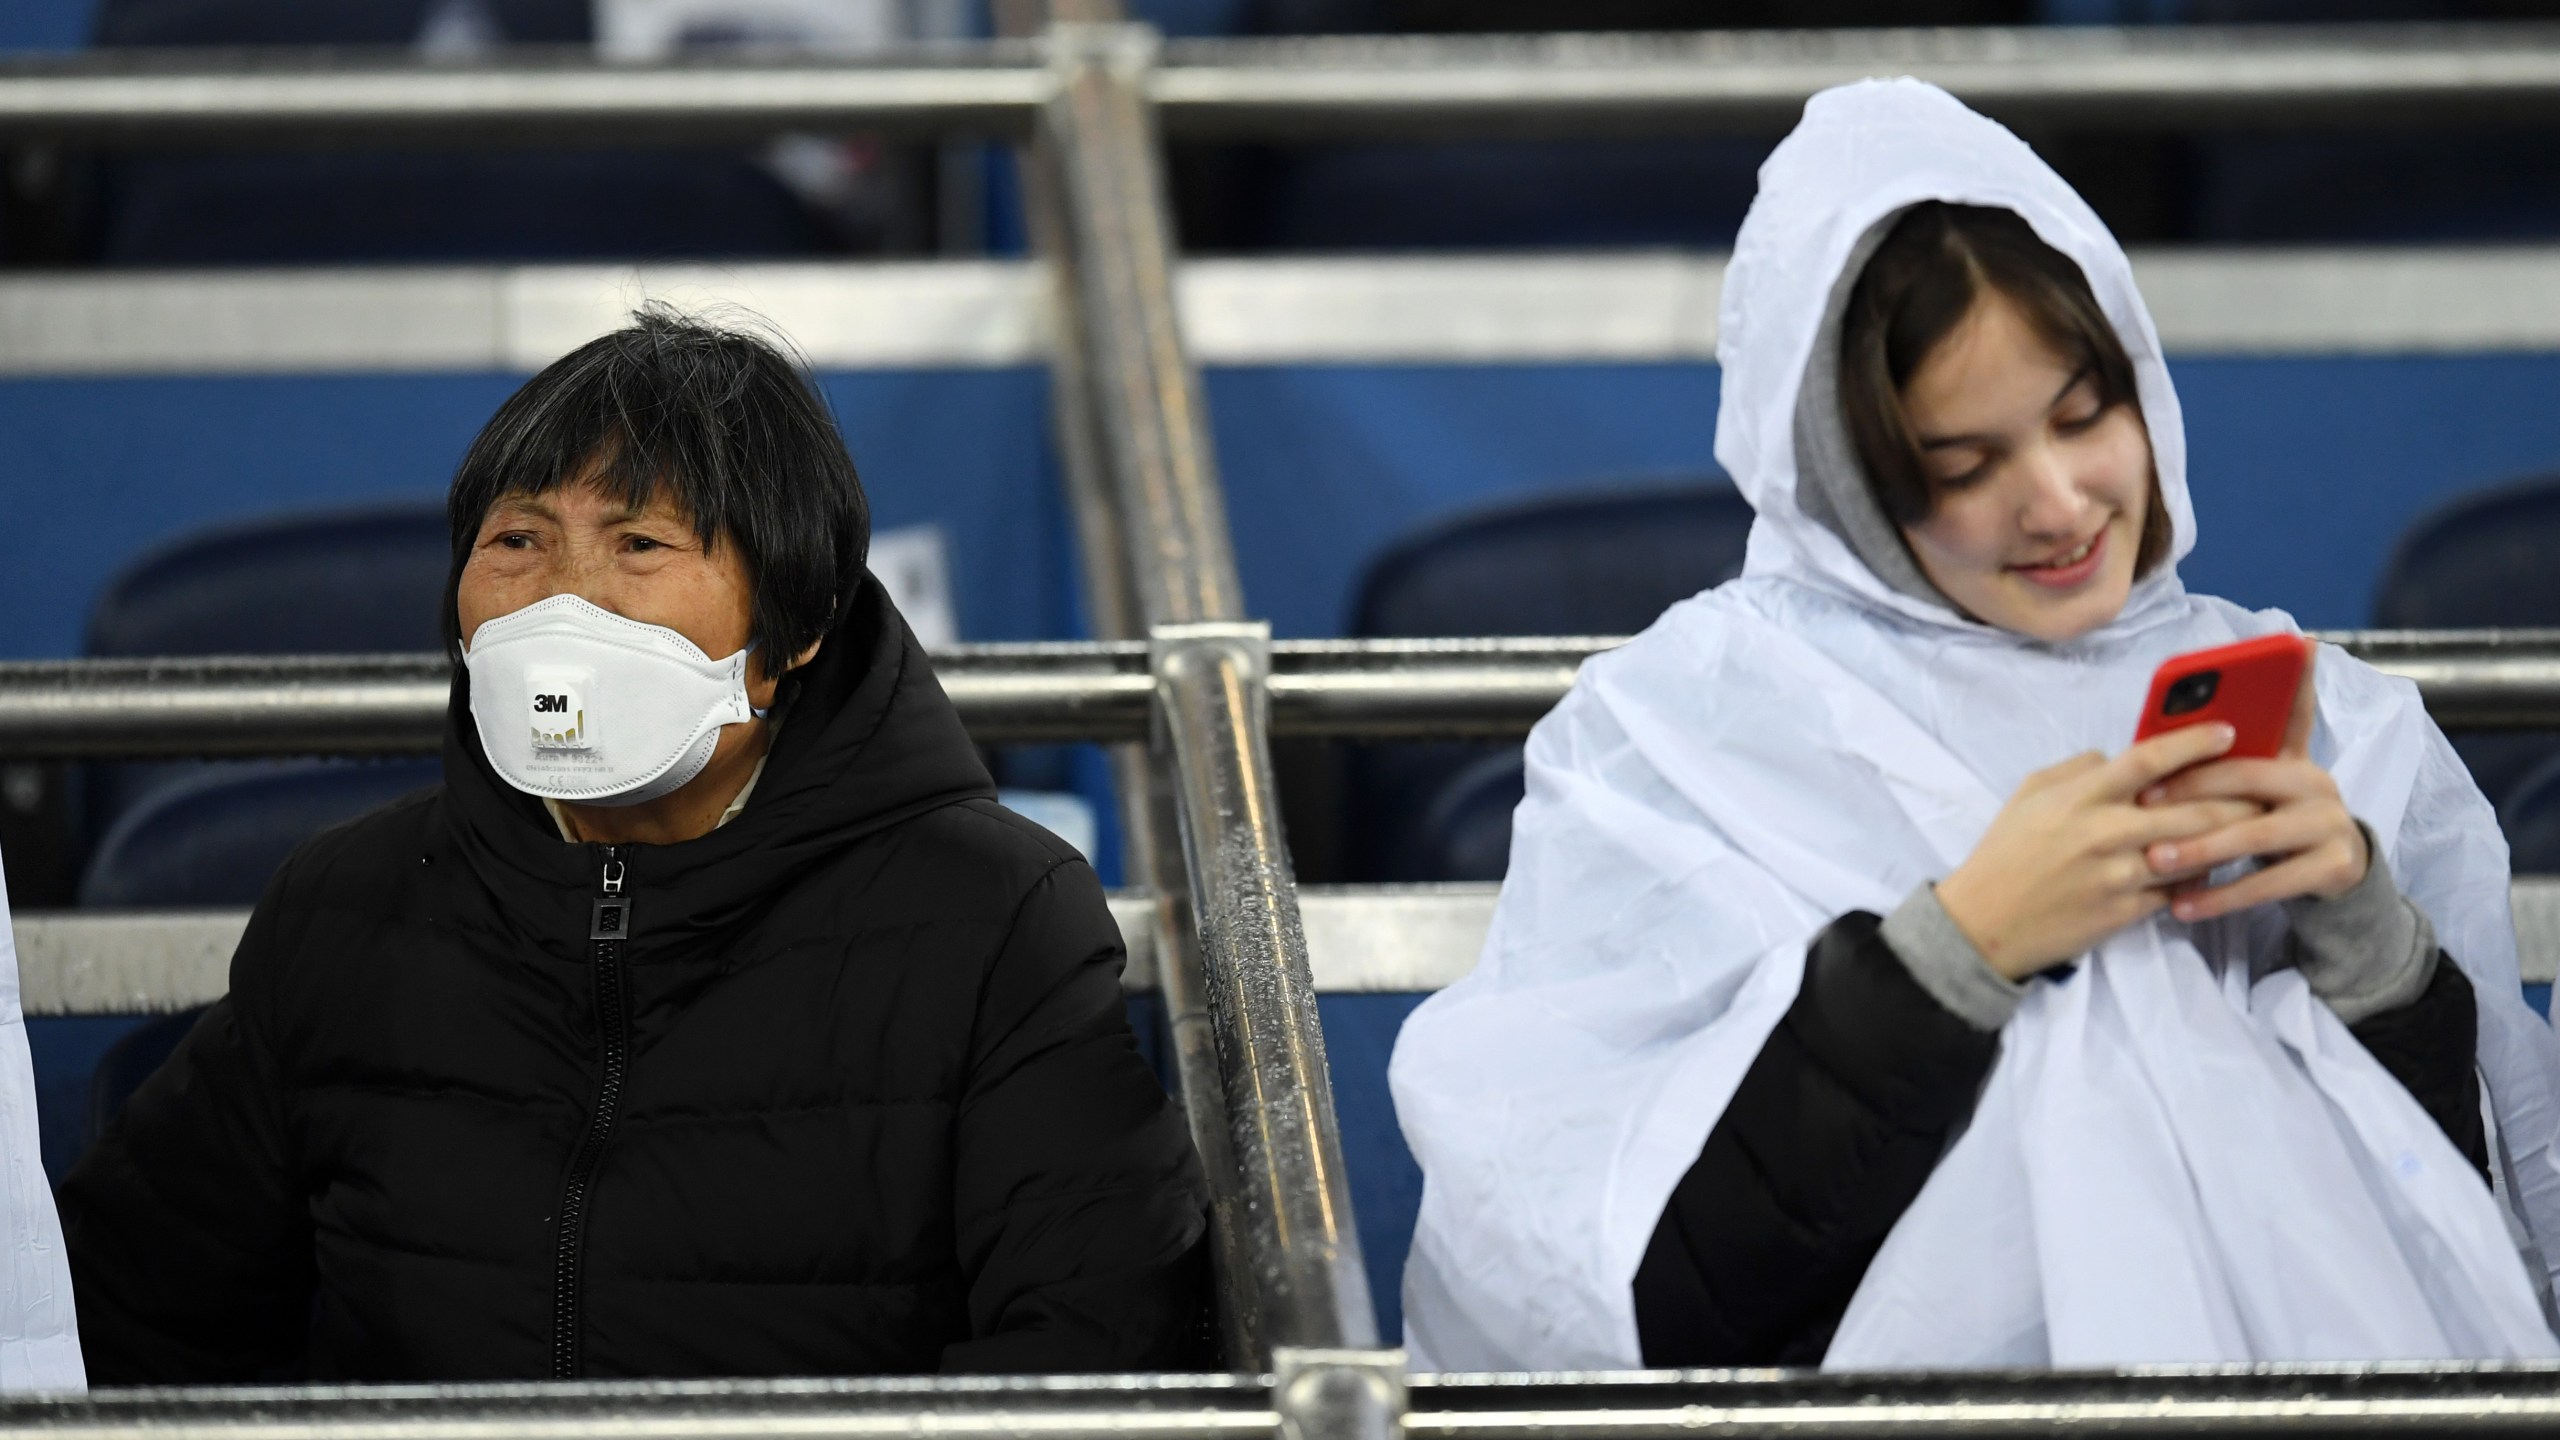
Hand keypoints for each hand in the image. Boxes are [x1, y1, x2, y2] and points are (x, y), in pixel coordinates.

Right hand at [1936, 723, 2263, 978]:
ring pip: (2196, 851)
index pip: (2149, 759)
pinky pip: (2179, 891)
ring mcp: (2118, 875)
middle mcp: (2105, 832)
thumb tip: (2116, 756)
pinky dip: (2201, 879)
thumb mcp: (2028, 795)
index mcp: (2081, 797)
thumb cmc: (2004, 855)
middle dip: (2238, 796)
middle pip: (2192, 807)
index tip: (2229, 732)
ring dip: (2231, 839)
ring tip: (2256, 827)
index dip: (2194, 743)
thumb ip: (2076, 770)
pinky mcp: (2125, 912)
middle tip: (2268, 787)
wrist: (1983, 924)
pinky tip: (2215, 870)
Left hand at [2137, 650, 2368, 921]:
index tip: (2286, 648)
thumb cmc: (2271, 823)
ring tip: (2154, 861)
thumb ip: (2226, 759)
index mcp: (2294, 757)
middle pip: (2247, 778)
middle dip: (2191, 790)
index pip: (2289, 711)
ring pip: (2255, 835)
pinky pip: (2267, 882)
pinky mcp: (2333, 867)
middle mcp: (2318, 783)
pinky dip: (2221, 896)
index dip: (2288, 682)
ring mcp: (2330, 824)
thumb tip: (2158, 733)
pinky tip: (2182, 906)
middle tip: (2141, 804)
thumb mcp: (2256, 789)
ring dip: (2199, 850)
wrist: (2333, 880)